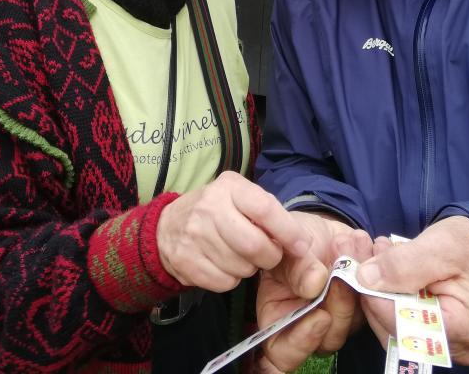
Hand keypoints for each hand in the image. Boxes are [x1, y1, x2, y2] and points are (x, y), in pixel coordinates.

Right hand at [156, 171, 317, 291]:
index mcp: (229, 186)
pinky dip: (230, 279)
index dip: (288, 232)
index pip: (265, 209)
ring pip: (242, 267)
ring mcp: (194, 235)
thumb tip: (301, 242)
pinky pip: (224, 282)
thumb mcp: (239, 198)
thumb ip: (268, 213)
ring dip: (248, 268)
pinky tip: (223, 265)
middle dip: (270, 257)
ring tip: (238, 255)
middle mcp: (209, 207)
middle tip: (267, 255)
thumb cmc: (216, 211)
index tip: (302, 247)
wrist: (167, 226)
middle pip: (255, 245)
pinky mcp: (185, 261)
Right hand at [256, 215, 372, 372]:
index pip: (283, 350)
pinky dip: (373, 272)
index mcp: (279, 316)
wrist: (319, 228)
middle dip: (340, 307)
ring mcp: (338, 318)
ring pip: (355, 324)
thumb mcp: (286, 247)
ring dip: (358, 285)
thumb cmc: (292, 238)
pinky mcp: (362, 306)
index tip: (321, 315)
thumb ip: (294, 267)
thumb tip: (313, 284)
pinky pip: (375, 301)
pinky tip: (364, 243)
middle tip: (343, 272)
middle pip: (326, 340)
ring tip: (351, 244)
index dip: (302, 342)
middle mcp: (308, 325)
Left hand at [356, 216, 468, 365]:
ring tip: (380, 256)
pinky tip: (389, 270)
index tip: (359, 265)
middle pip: (394, 329)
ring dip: (380, 292)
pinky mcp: (436, 338)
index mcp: (463, 328)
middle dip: (374, 292)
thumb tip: (364, 278)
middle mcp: (456, 348)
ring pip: (393, 328)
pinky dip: (390, 297)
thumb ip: (404, 263)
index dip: (374, 294)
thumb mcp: (442, 245)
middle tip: (367, 255)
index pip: (401, 322)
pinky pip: (402, 323)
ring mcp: (446, 346)